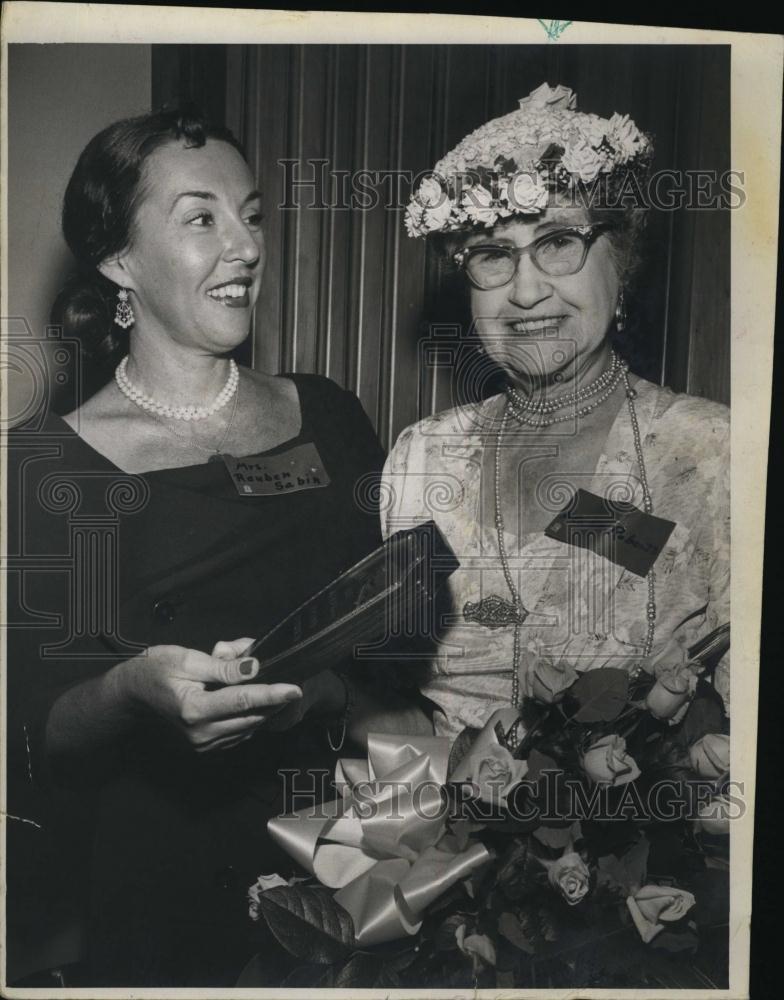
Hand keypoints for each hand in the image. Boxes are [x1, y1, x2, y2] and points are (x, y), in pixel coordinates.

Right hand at [118, 639, 302, 751]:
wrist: (131, 694)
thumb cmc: (155, 670)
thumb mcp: (187, 660)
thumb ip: (223, 666)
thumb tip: (254, 666)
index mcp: (194, 709)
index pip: (243, 701)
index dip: (272, 694)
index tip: (294, 689)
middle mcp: (201, 733)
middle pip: (251, 717)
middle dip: (273, 700)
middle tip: (287, 679)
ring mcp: (203, 744)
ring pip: (249, 728)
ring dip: (265, 709)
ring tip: (272, 688)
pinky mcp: (205, 747)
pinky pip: (239, 733)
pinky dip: (251, 718)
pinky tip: (256, 702)